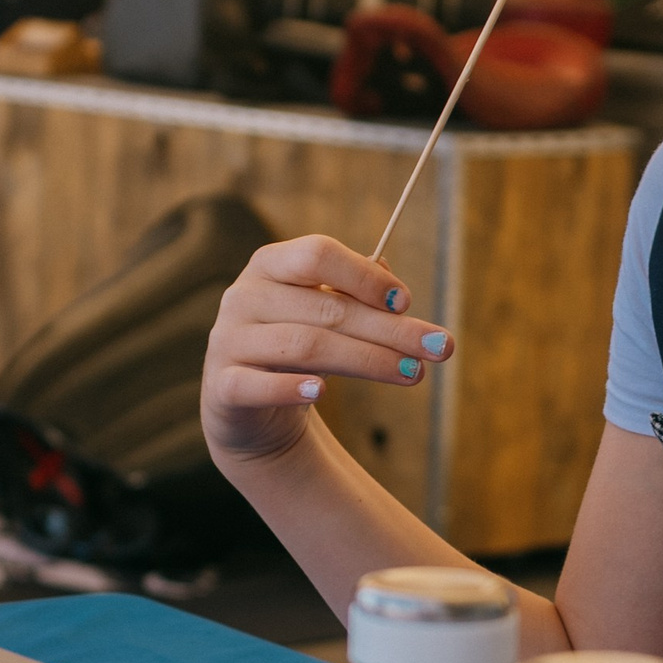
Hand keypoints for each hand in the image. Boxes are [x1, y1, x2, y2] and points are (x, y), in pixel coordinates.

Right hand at [201, 233, 454, 470]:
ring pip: (304, 346)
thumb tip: (395, 287)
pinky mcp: (223, 386)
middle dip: (389, 329)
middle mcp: (244, 297)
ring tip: (413, 374)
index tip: (407, 302)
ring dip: (366, 360)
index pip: (317, 255)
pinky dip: (289, 388)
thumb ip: (356, 295)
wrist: (248, 408)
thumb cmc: (297, 348)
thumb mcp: (325, 314)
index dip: (364, 276)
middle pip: (326, 308)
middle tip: (440, 347)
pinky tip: (321, 392)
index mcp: (269, 265)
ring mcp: (229, 340)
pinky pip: (256, 385)